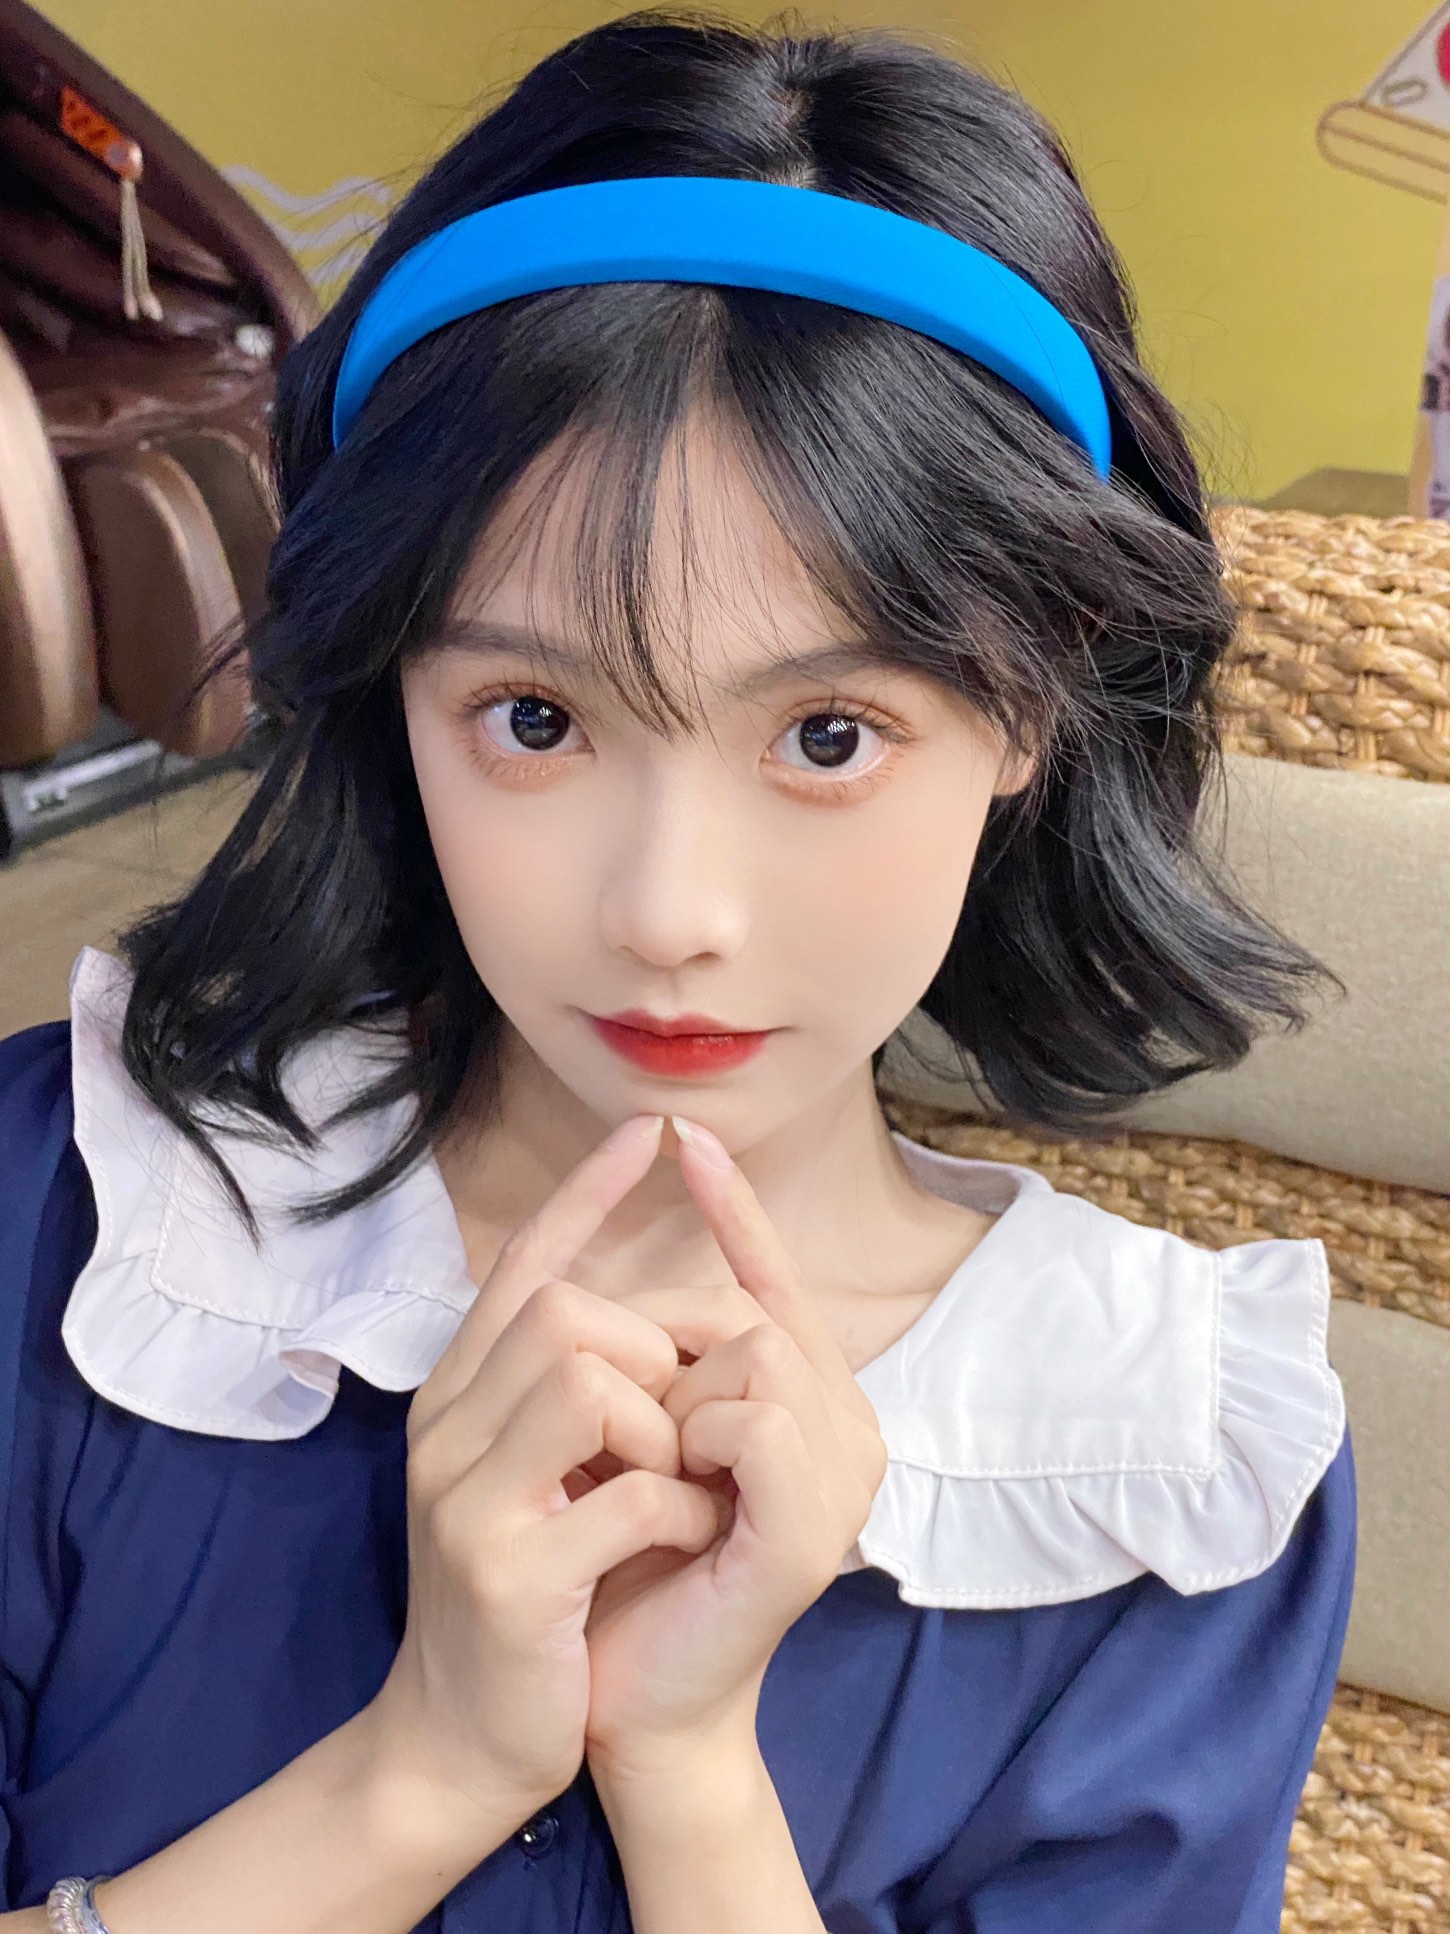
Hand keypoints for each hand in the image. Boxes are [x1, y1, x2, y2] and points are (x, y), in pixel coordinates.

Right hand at [367, 1112, 725, 1837]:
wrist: (456, 1747)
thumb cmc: (524, 1600)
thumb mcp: (530, 1479)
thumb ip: (561, 1396)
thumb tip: (640, 1321)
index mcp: (458, 1398)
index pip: (524, 1266)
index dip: (588, 1194)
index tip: (652, 1131)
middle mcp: (445, 1429)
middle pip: (566, 1312)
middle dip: (648, 1357)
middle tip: (670, 1435)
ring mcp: (465, 1497)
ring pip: (590, 1378)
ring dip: (663, 1431)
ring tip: (672, 1489)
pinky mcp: (507, 1571)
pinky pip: (630, 1489)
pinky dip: (680, 1507)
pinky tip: (679, 1541)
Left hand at [580, 1119, 889, 1782]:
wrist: (620, 1699)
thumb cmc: (620, 1561)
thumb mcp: (640, 1432)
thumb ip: (665, 1350)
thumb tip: (639, 1250)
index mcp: (810, 1403)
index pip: (774, 1284)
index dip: (734, 1210)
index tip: (681, 1133)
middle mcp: (848, 1428)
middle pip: (749, 1312)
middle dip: (666, 1356)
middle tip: (636, 1443)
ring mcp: (844, 1476)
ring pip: (754, 1350)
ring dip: (675, 1402)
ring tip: (655, 1474)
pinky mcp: (817, 1525)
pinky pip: (757, 1417)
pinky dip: (699, 1439)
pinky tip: (679, 1487)